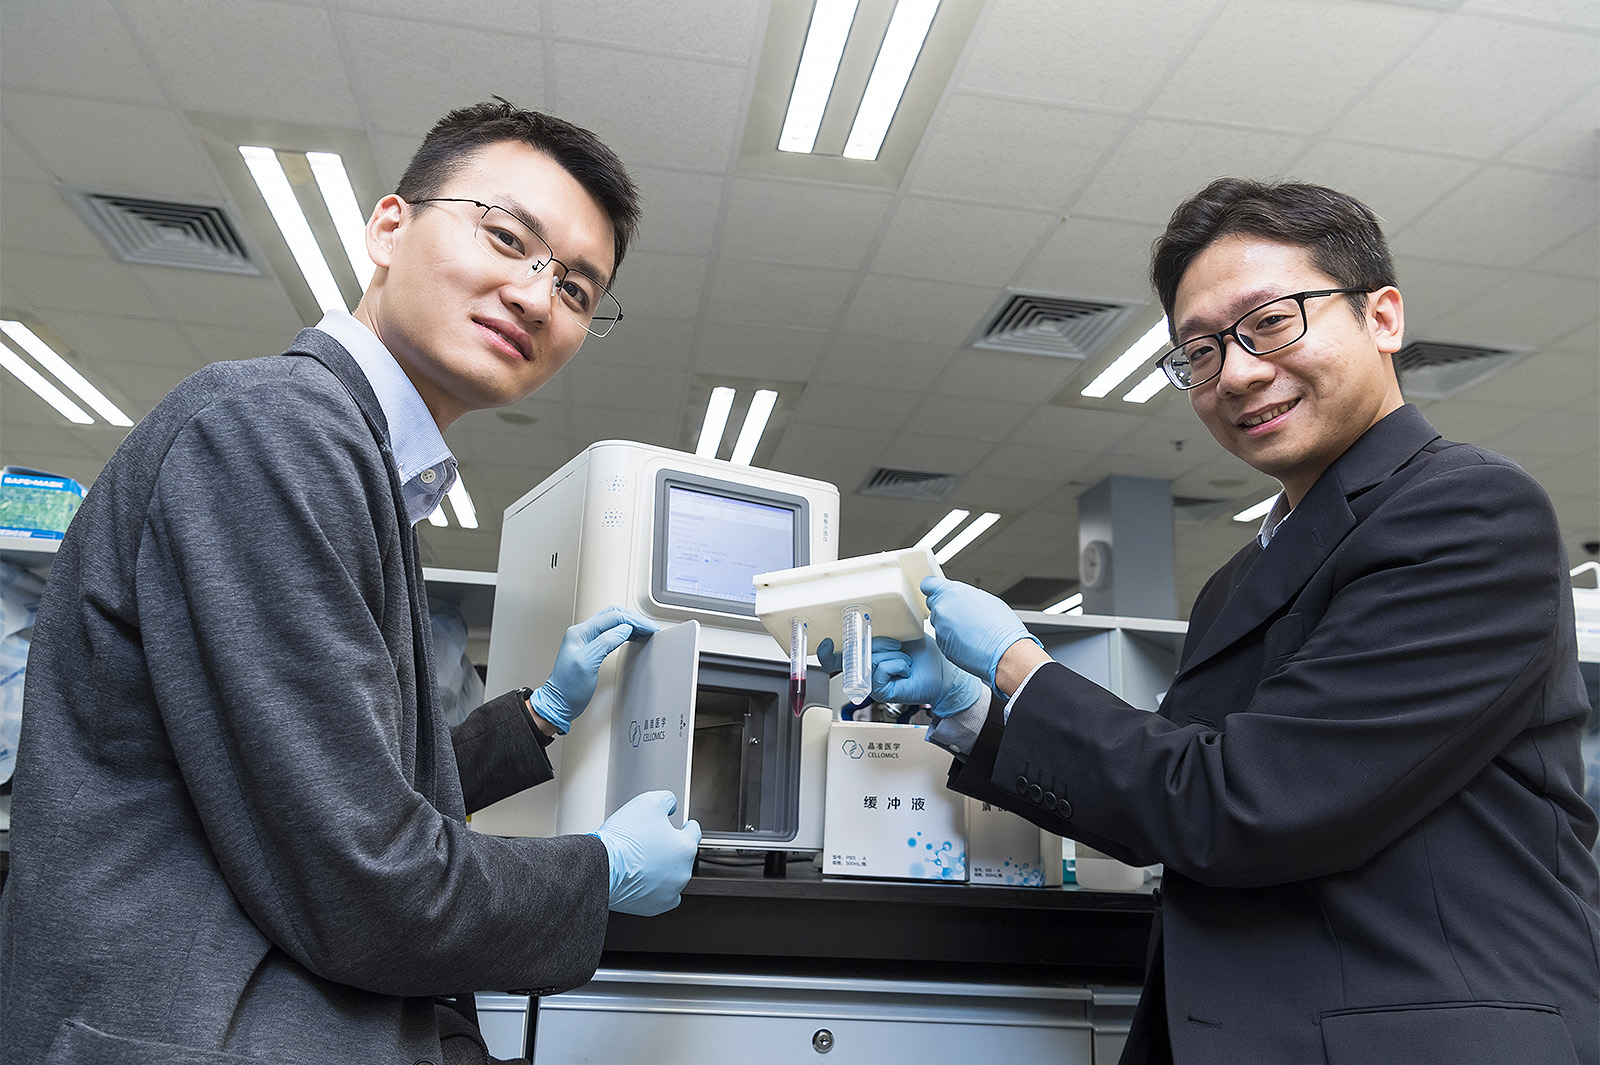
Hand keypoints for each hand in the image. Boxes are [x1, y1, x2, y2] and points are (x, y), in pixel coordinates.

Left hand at [528, 606, 658, 733]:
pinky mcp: (591, 648)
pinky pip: (610, 633)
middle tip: (650, 628)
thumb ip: (605, 642)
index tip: (648, 628)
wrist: (559, 703)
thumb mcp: (587, 664)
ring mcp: (586, 640)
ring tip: (645, 631)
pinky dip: (625, 632)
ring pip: (613, 623)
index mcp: (580, 633)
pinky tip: (632, 637)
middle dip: (634, 619)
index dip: (634, 621)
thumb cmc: (568, 688)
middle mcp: (583, 633)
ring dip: (630, 624)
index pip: (613, 617)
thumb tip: (624, 629)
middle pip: (613, 616)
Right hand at [592, 791, 701, 915]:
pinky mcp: (654, 907)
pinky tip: (642, 879)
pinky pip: (660, 896)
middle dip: (668, 848)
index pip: (694, 832)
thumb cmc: (623, 839)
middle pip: (681, 856)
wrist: (601, 867)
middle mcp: (682, 872)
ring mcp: (669, 892)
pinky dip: (653, 888)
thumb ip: (667, 800)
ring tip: (642, 860)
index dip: (688, 826)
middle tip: (649, 842)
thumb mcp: (649, 802)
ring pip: (671, 877)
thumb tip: (671, 804)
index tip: (685, 826)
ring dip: (661, 868)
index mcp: (685, 848)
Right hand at [818, 635, 982, 717]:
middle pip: (855, 652)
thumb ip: (879, 633)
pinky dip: (896, 664)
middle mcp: (866, 671)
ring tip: (905, 660)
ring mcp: (872, 683)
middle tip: (897, 646)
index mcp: (867, 657)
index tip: (826, 642)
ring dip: (893, 654)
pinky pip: (879, 671)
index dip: (827, 652)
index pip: (837, 657)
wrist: (943, 673)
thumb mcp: (899, 635)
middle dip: (879, 643)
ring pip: (869, 659)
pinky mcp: (881, 692)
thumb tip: (864, 626)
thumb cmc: (924, 656)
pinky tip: (905, 669)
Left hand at [920, 576, 1041, 690]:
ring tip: (970, 630)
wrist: (1005, 651)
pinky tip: (969, 641)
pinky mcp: (942, 646)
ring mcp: (940, 629)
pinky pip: (943, 639)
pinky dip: (952, 639)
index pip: (928, 585)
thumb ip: (965, 596)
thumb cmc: (1001, 626)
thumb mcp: (986, 599)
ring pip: (939, 623)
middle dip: (944, 608)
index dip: (933, 588)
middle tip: (962, 614)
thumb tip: (962, 599)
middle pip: (933, 604)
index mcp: (951, 592)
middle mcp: (942, 609)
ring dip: (949, 625)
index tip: (936, 591)